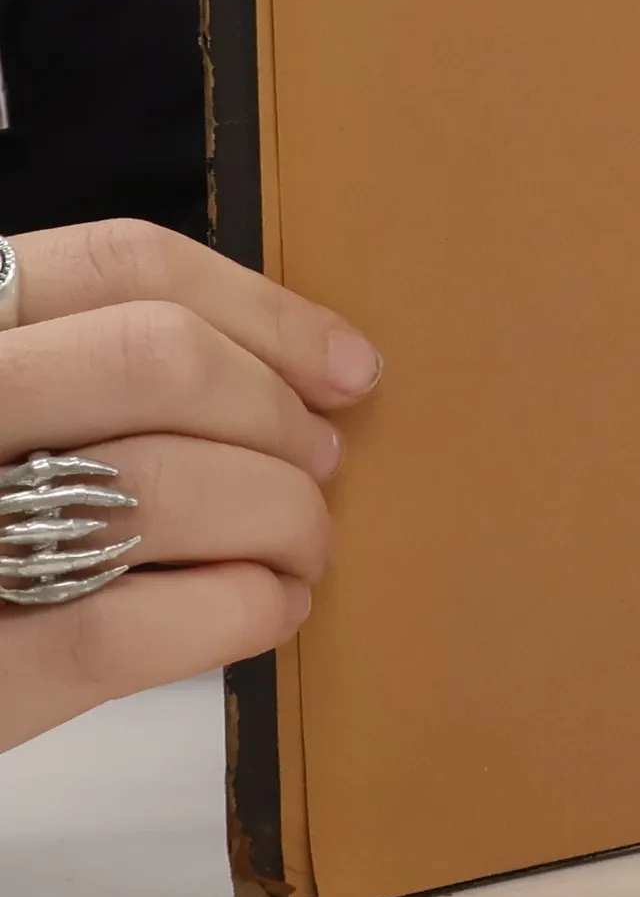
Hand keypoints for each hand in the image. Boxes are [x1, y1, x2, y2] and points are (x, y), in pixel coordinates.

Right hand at [0, 219, 381, 752]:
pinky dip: (238, 610)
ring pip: (163, 485)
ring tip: (304, 547)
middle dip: (276, 417)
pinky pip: (129, 630)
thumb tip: (311, 373)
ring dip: (282, 517)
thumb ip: (93, 370)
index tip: (349, 369)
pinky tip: (271, 608)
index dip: (265, 313)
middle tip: (322, 466)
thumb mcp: (8, 404)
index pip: (118, 266)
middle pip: (156, 361)